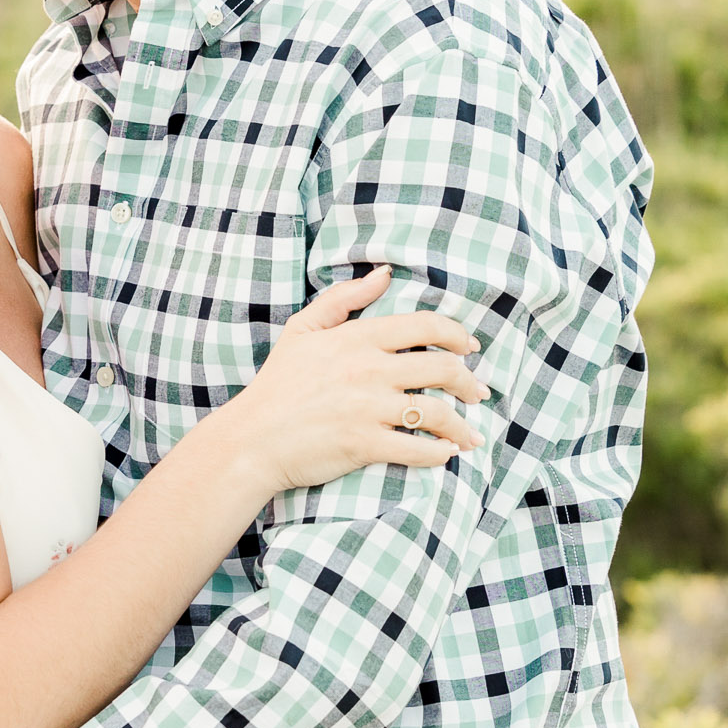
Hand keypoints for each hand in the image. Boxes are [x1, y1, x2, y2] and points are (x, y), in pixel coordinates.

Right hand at [211, 266, 488, 493]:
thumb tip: (384, 273)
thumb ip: (343, 298)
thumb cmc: (276, 386)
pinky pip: (418, 448)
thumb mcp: (302, 330)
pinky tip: (445, 454)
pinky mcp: (363, 444)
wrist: (249, 440)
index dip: (458, 336)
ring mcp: (366, 407)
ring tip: (469, 435)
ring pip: (437, 412)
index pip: (426, 327)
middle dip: (470, 383)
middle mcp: (367, 369)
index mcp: (356, 338)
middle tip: (478, 393)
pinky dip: (439, 454)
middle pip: (443, 369)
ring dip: (462, 426)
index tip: (471, 349)